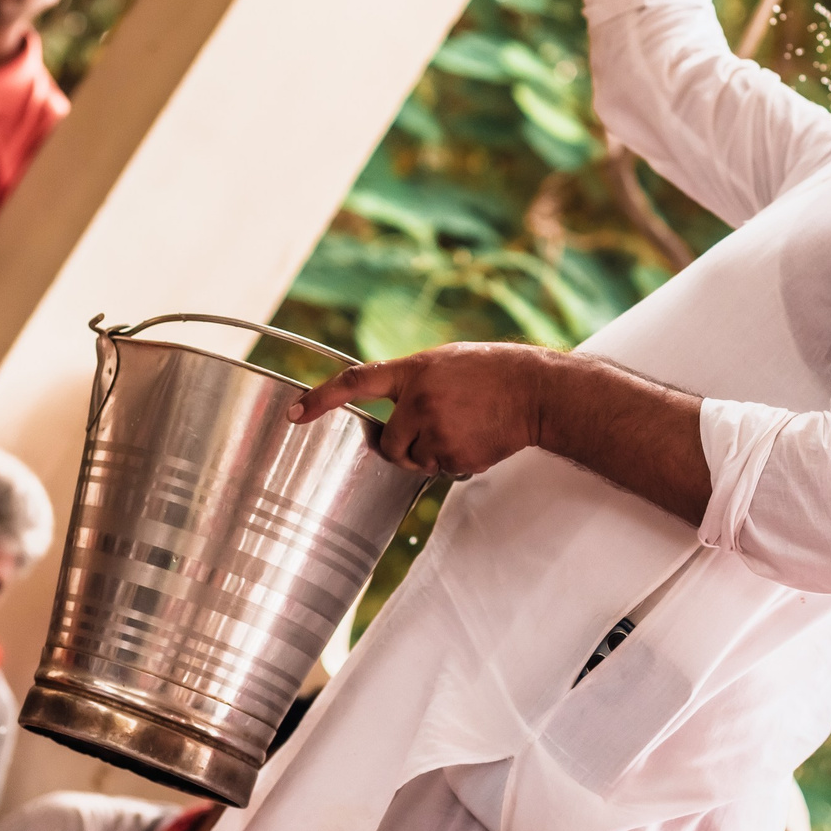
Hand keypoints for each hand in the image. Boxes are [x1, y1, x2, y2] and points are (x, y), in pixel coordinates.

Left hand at [289, 342, 557, 477]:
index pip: (355, 382)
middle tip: (435, 426)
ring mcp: (437, 430)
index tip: (294, 413)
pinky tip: (475, 438)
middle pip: (388, 442)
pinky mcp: (456, 456)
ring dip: (430, 452)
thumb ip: (410, 382)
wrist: (536, 391)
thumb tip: (386, 413)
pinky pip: (438, 469)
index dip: (320, 398)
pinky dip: (453, 460)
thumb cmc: (490, 371)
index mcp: (413, 371)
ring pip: (413, 460)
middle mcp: (419, 401)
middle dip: (402, 443)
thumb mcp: (444, 362)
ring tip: (462, 427)